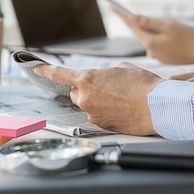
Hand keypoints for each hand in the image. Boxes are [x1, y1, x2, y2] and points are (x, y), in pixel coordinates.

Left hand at [34, 62, 163, 134]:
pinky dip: (107, 111)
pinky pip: (99, 115)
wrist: (158, 107)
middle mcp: (86, 98)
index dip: (45, 70)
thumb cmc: (143, 85)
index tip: (35, 67)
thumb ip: (106, 74)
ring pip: (88, 105)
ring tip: (121, 98)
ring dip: (98, 100)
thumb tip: (104, 82)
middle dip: (87, 89)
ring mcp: (93, 114)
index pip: (59, 75)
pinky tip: (123, 108)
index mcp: (87, 79)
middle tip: (107, 86)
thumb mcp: (123, 68)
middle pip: (76, 93)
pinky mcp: (102, 125)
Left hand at [112, 7, 193, 63]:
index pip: (132, 26)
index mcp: (150, 43)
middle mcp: (151, 52)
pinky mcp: (163, 58)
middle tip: (125, 9)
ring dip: (151, 30)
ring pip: (149, 38)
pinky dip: (158, 37)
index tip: (112, 6)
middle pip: (140, 33)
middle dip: (136, 22)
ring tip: (163, 24)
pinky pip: (157, 44)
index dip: (122, 15)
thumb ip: (149, 22)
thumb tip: (132, 18)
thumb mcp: (169, 26)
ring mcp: (157, 56)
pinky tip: (168, 34)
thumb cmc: (189, 37)